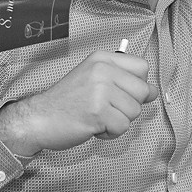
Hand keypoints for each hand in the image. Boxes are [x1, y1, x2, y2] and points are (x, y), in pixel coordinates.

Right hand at [0, 50, 156, 154]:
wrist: (38, 118)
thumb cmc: (66, 102)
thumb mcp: (93, 79)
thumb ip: (122, 81)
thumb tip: (153, 91)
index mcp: (102, 59)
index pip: (142, 67)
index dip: (138, 85)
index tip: (121, 93)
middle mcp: (102, 70)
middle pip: (143, 91)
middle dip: (128, 106)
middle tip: (106, 109)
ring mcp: (100, 90)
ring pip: (134, 112)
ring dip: (118, 121)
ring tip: (97, 117)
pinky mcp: (98, 112)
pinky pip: (122, 127)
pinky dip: (110, 133)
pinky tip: (93, 126)